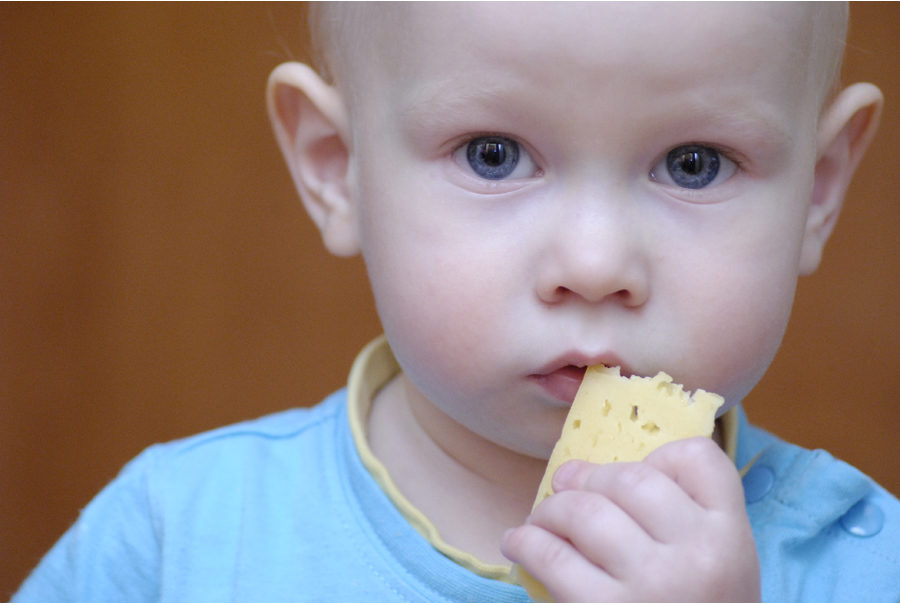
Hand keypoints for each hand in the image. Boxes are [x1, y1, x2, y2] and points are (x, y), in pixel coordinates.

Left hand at [502, 437, 759, 601]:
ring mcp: (651, 584)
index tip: (632, 477)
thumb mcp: (718, 568)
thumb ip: (683, 517)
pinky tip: (518, 543)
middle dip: (588, 479)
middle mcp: (697, 555)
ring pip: (585, 510)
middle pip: (629, 478)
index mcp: (730, 537)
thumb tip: (582, 470)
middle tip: (565, 487)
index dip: (662, 457)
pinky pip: (551, 555)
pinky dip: (526, 542)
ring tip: (542, 519)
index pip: (698, 458)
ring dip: (551, 508)